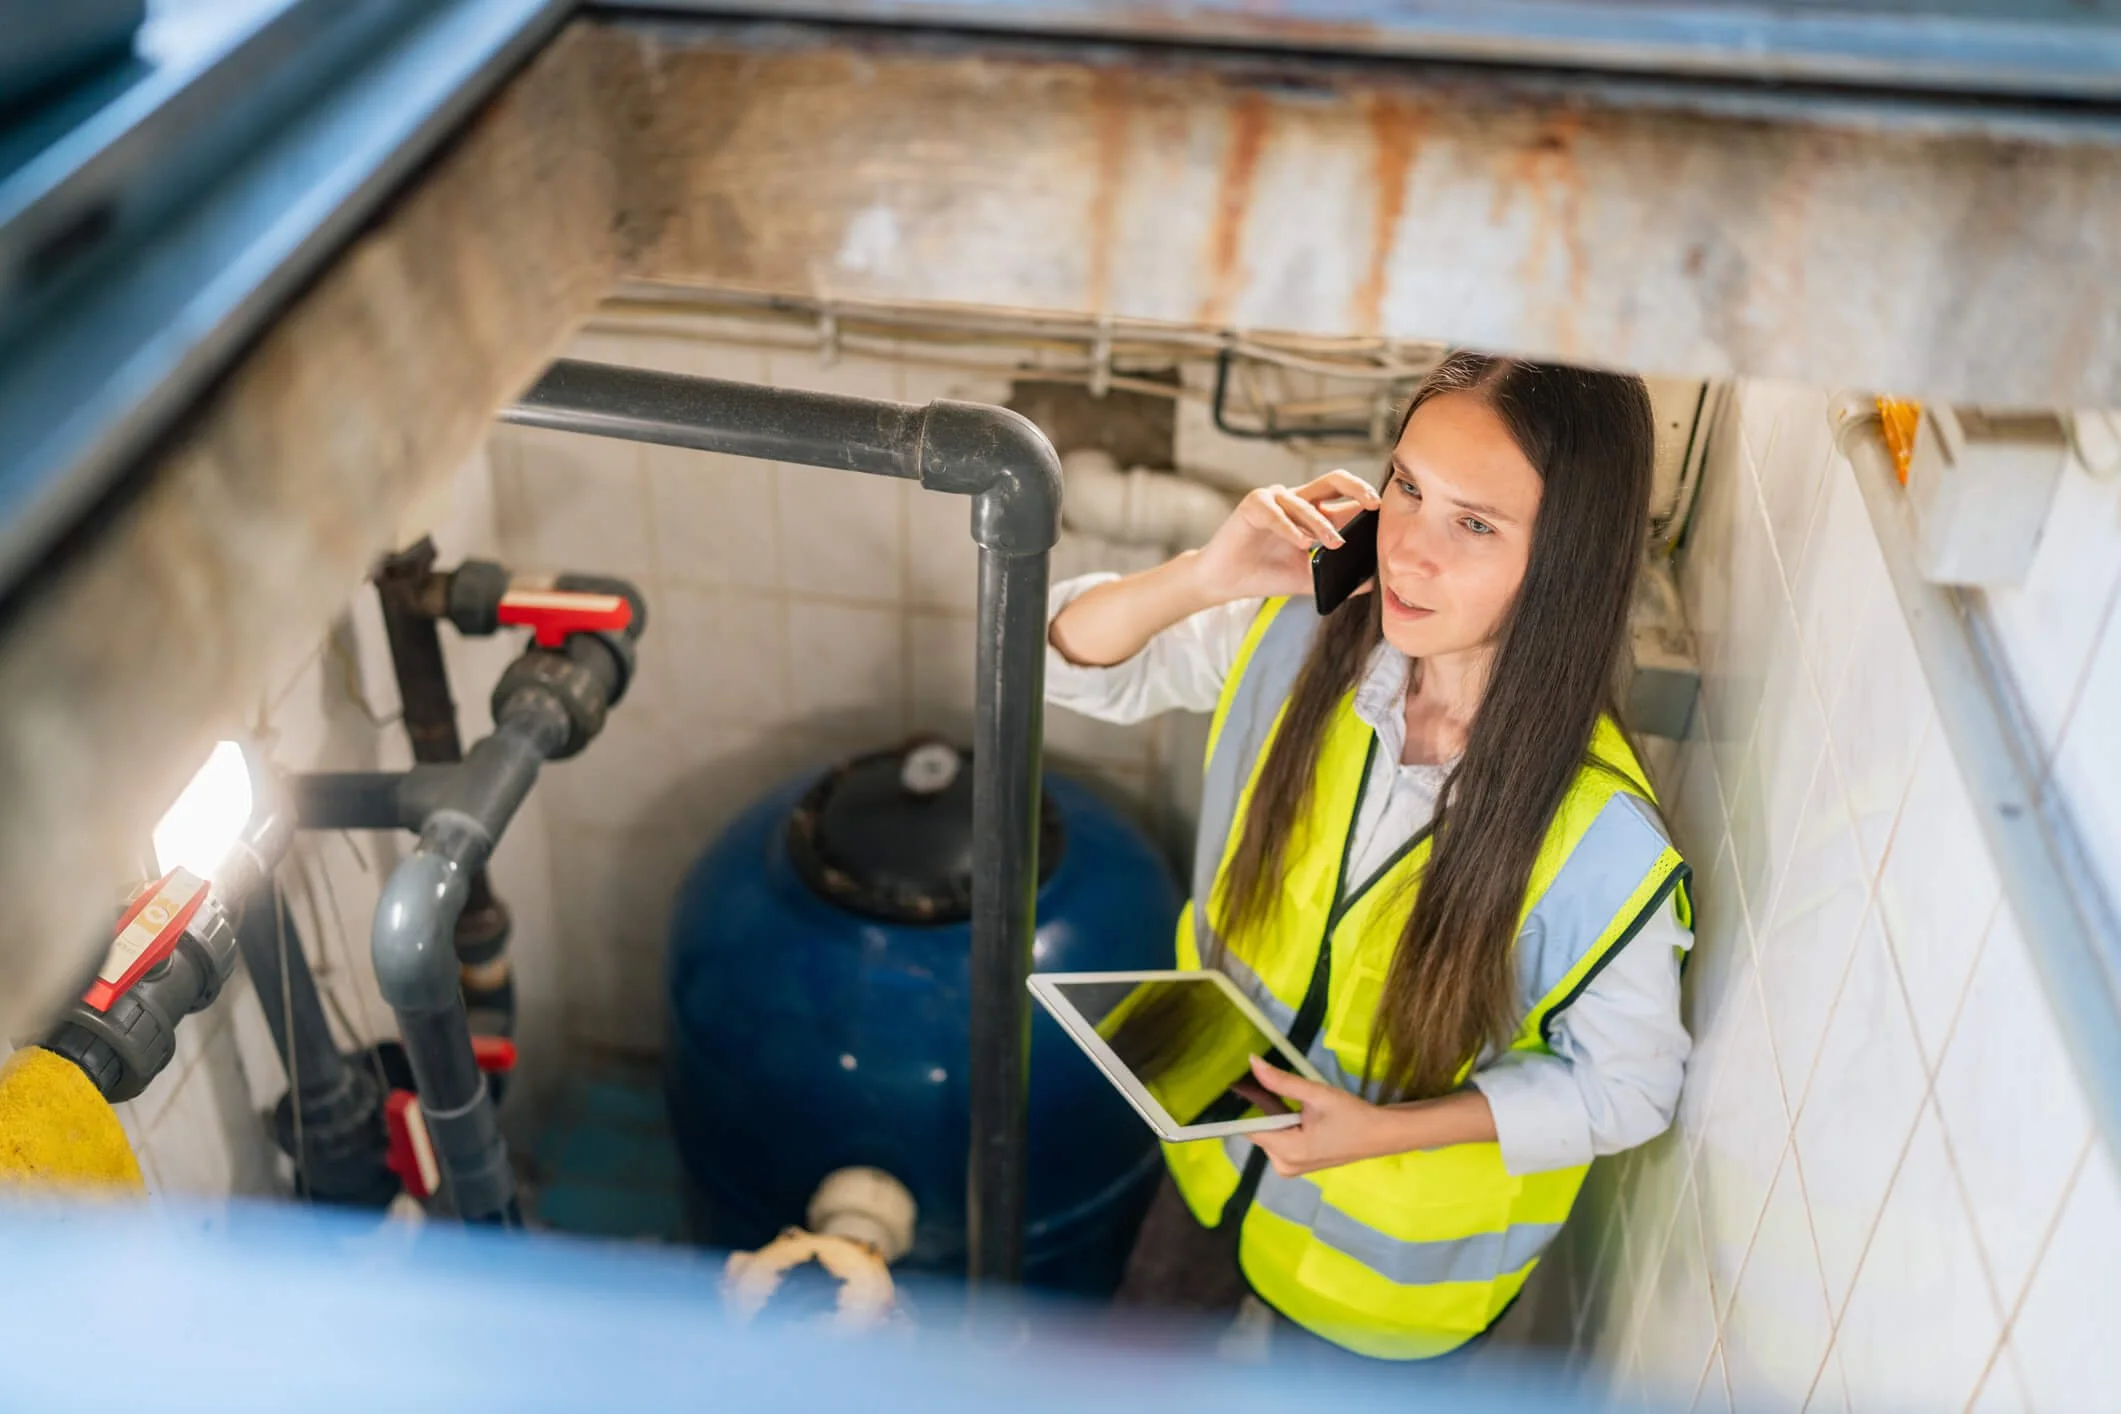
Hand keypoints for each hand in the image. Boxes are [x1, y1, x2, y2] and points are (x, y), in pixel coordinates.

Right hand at [1190, 470, 1380, 602]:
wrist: (1227, 582)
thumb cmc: (1267, 575)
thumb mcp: (1310, 579)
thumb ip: (1340, 578)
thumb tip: (1376, 583)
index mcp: (1314, 513)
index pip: (1346, 497)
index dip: (1367, 499)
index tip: (1387, 512)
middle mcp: (1297, 500)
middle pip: (1334, 480)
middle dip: (1357, 487)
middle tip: (1373, 504)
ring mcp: (1275, 499)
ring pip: (1306, 503)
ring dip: (1322, 524)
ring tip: (1334, 544)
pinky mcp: (1253, 505)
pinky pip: (1277, 512)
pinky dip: (1291, 528)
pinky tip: (1301, 543)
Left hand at [1240, 1055, 1404, 1177]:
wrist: (1380, 1135)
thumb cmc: (1351, 1114)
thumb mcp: (1316, 1094)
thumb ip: (1281, 1081)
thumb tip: (1252, 1062)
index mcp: (1287, 1152)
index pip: (1250, 1128)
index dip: (1248, 1106)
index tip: (1248, 1085)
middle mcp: (1283, 1166)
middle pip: (1259, 1131)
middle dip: (1267, 1110)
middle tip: (1287, 1094)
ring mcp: (1289, 1168)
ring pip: (1269, 1135)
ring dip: (1277, 1118)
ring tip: (1299, 1106)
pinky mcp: (1296, 1166)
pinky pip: (1279, 1141)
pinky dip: (1285, 1127)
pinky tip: (1301, 1117)